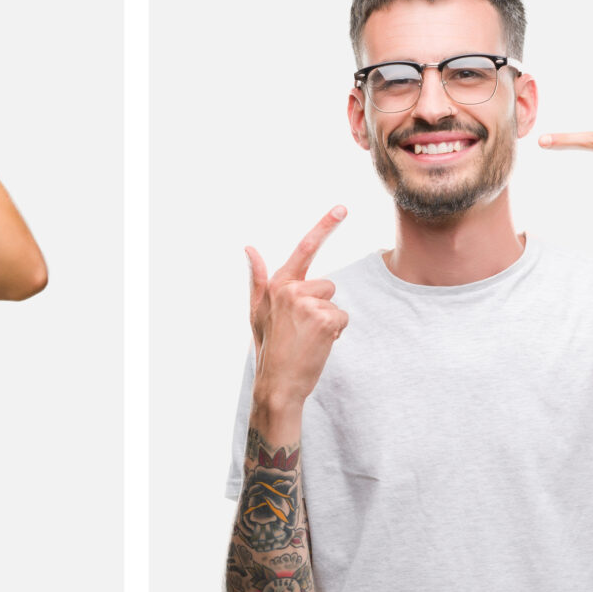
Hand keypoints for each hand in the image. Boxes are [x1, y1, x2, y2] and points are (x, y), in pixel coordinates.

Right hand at [245, 206, 349, 408]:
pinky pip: (342, 319)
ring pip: (335, 303)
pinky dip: (335, 333)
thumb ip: (258, 277)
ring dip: (328, 321)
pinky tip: (318, 345)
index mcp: (278, 283)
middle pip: (328, 285)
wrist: (277, 382)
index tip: (342, 208)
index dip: (325, 225)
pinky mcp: (324, 319)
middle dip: (322, 305)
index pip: (304, 248)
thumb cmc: (269, 346)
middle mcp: (292, 288)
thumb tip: (249, 248)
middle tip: (303, 328)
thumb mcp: (257, 309)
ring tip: (309, 338)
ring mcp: (308, 303)